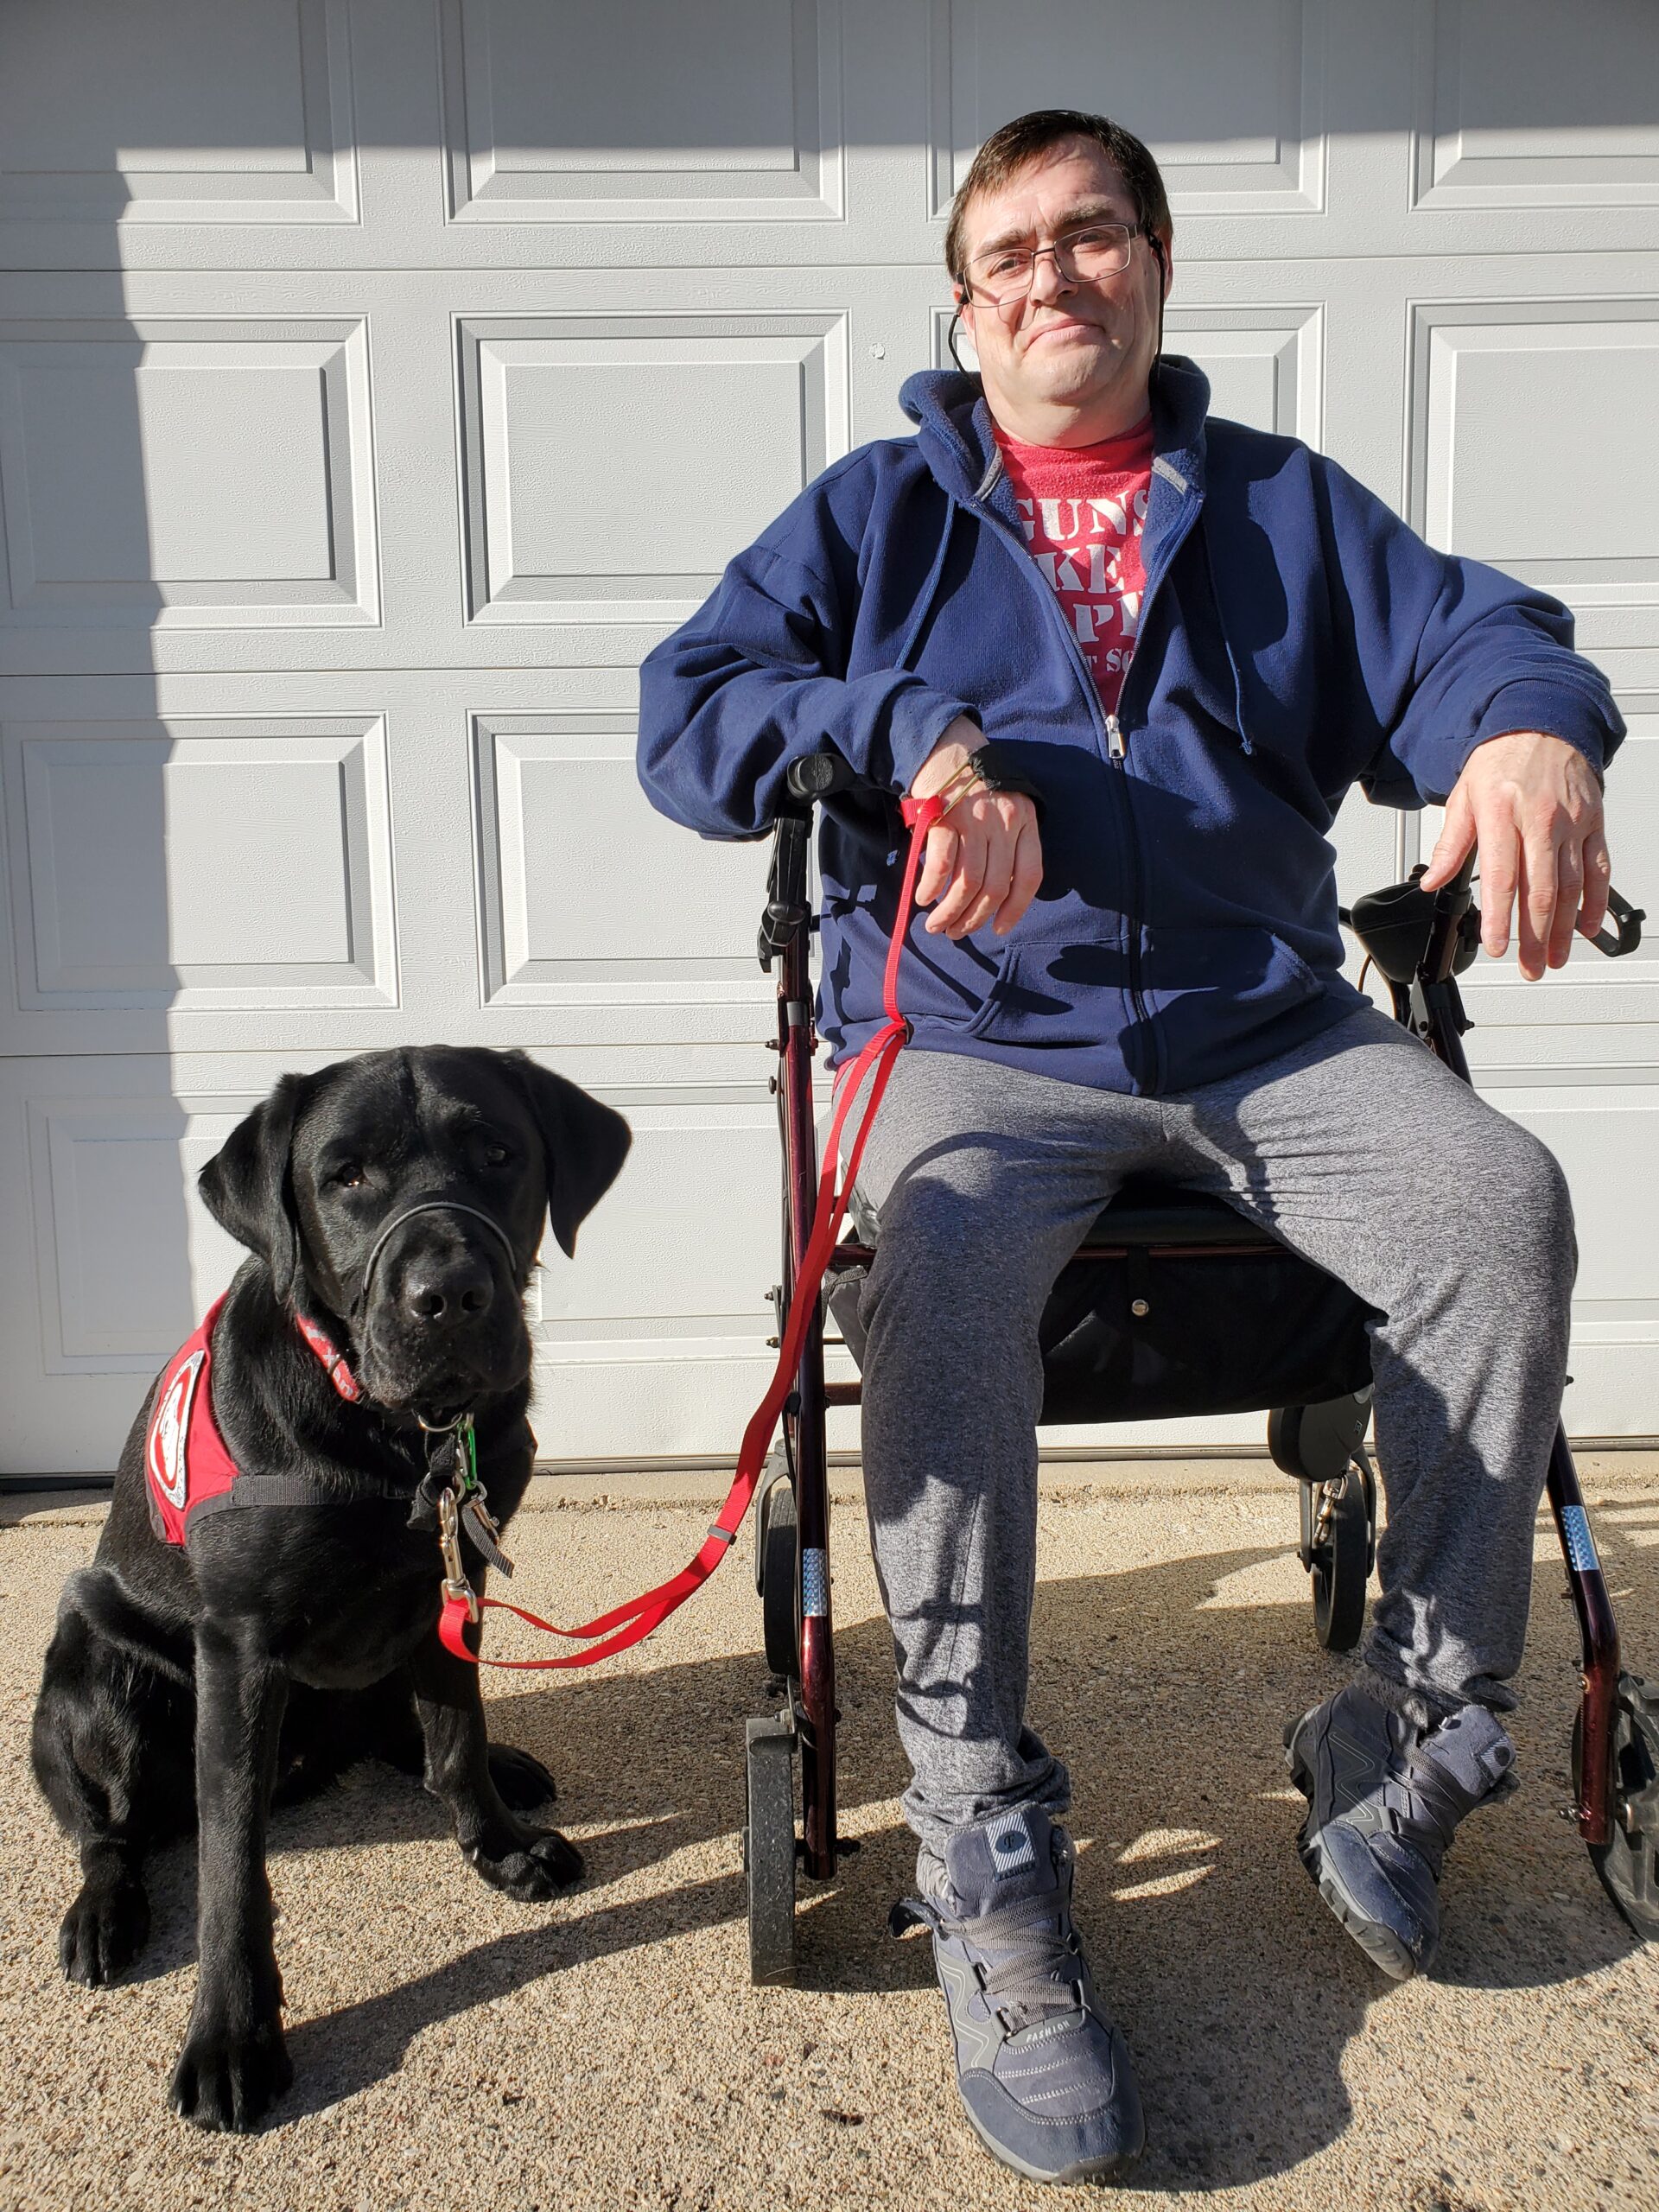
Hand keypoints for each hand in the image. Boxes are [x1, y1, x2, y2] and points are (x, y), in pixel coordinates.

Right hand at [910, 719, 1042, 937]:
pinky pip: (942, 865)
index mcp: (1025, 821)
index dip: (1015, 909)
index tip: (998, 929)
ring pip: (968, 883)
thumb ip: (1006, 843)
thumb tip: (992, 897)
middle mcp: (1004, 821)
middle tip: (957, 933)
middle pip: (995, 886)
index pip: (1029, 875)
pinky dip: (932, 889)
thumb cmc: (975, 782)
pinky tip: (924, 898)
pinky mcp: (945, 816)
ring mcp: (975, 818)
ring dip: (950, 912)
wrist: (946, 744)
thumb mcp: (1005, 806)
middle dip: (975, 919)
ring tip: (937, 926)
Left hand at [1420, 730, 1610, 980]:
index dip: (1500, 918)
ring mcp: (1572, 824)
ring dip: (1564, 929)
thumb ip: (1450, 844)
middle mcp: (1541, 822)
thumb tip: (1432, 880)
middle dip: (1534, 936)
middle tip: (1529, 967)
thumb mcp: (1464, 798)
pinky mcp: (1593, 824)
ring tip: (1554, 957)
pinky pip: (1598, 869)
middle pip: (1540, 891)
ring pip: (1571, 886)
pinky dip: (1594, 902)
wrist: (1541, 724)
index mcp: (1503, 816)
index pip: (1502, 878)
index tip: (1496, 946)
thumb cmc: (1501, 761)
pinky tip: (1586, 928)